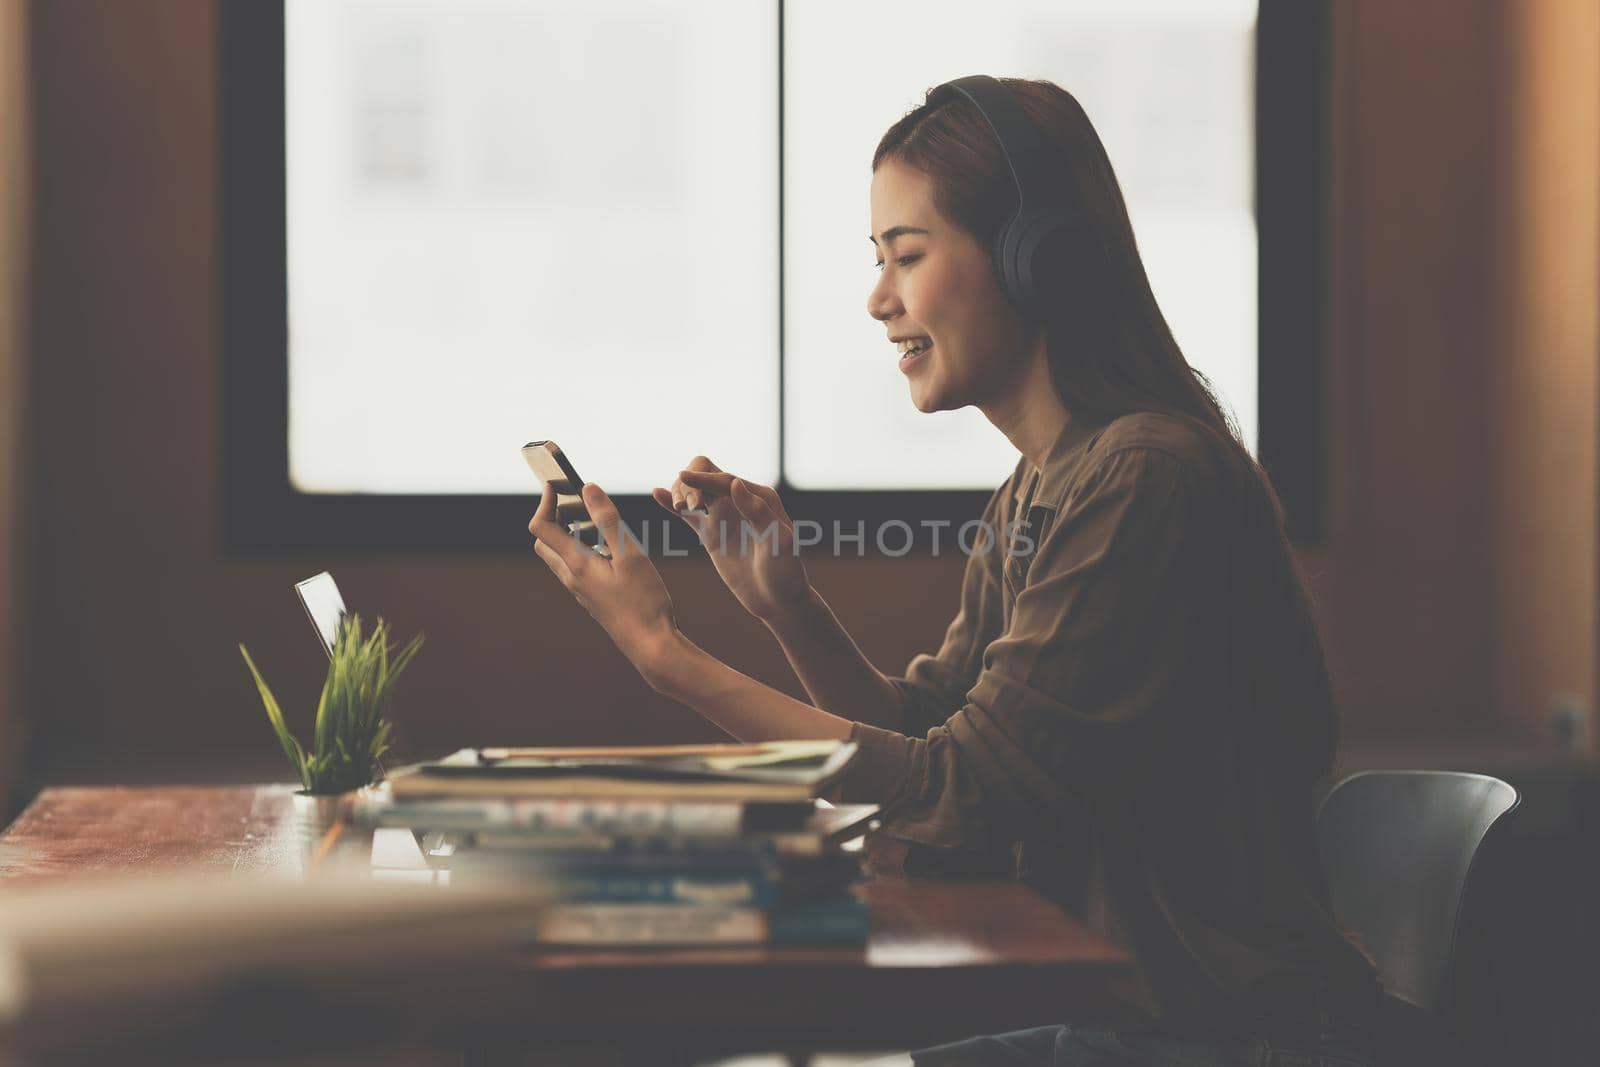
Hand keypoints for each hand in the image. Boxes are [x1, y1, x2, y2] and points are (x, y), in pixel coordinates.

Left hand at [529, 480, 677, 675]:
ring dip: (570, 535)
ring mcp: (581, 592)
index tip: (558, 484)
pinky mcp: (593, 600)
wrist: (651, 647)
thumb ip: (608, 521)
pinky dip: (584, 552)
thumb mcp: (630, 555)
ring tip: (599, 523)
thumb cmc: (644, 602)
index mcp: (576, 565)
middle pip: (545, 542)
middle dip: (553, 517)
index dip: (545, 501)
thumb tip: (588, 490)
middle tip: (576, 502)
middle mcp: (572, 579)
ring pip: (561, 557)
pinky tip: (611, 552)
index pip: (541, 527)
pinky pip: (577, 571)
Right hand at [652, 456, 810, 622]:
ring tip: (681, 507)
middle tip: (690, 507)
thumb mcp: (778, 541)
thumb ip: (758, 512)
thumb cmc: (785, 571)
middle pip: (707, 475)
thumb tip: (735, 483)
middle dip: (692, 483)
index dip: (704, 478)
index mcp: (759, 498)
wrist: (779, 600)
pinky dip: (672, 504)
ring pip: (696, 491)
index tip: (684, 477)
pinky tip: (657, 494)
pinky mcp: (712, 534)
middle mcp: (740, 501)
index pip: (725, 480)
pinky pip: (688, 515)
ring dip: (682, 492)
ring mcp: (724, 517)